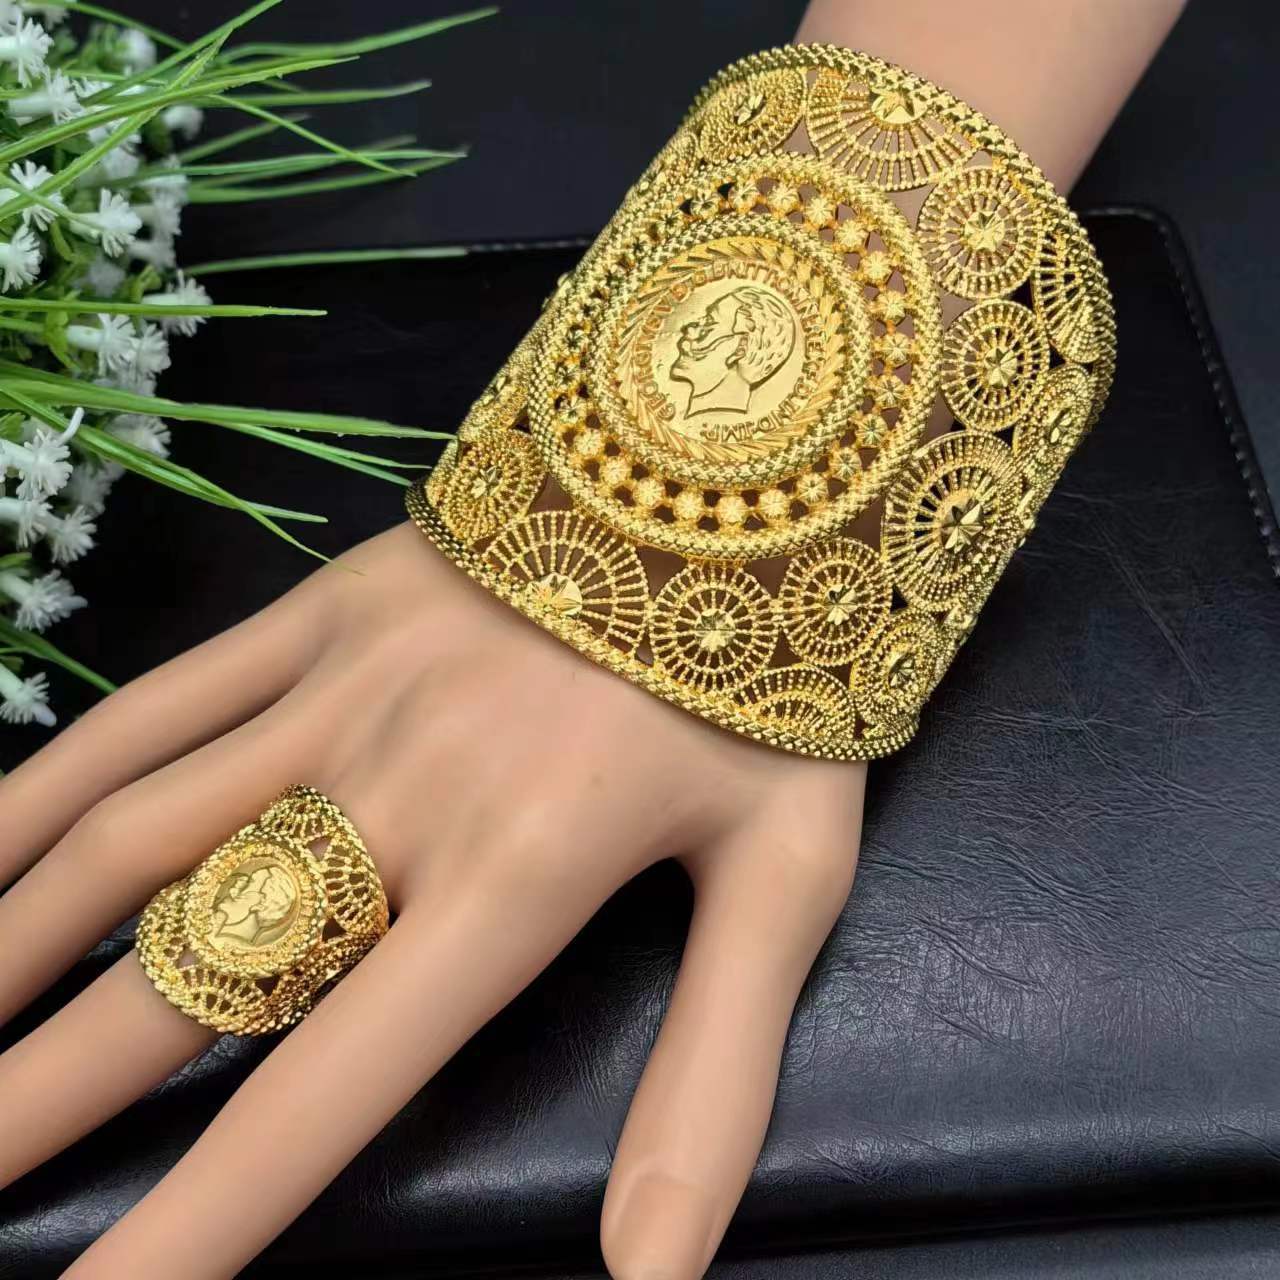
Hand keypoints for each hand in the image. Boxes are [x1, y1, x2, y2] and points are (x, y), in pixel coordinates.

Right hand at [0, 520, 864, 1279]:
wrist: (740, 472)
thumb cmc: (771, 687)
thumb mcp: (786, 882)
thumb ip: (713, 1073)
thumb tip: (654, 1278)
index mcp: (518, 877)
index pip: (324, 1090)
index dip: (197, 1222)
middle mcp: (399, 794)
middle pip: (186, 980)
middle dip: (48, 1101)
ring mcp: (340, 690)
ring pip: (135, 843)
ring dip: (11, 954)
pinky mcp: (317, 610)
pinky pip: (154, 707)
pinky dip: (44, 791)